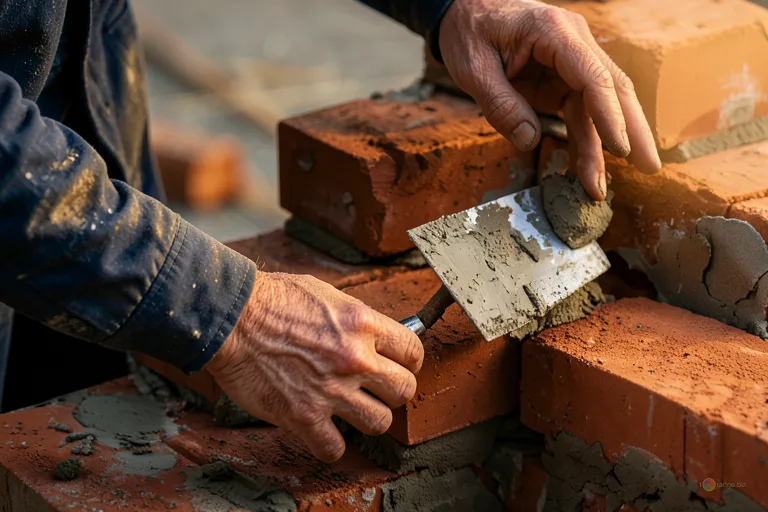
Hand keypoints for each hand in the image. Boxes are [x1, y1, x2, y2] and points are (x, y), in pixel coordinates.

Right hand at [206, 272, 423, 461]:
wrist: (231, 317)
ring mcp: (331, 390)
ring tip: (352, 410)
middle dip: (393, 391)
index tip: (398, 365)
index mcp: (362, 324)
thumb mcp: (326, 294)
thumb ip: (355, 318)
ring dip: (368, 418)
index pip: (413, 352)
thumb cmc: (272, 299)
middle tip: (376, 389)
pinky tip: (322, 430)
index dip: (408, 361)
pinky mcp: (303, 416)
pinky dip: (329, 444)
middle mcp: (354, 358)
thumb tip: (374, 334)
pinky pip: (334, 448)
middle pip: (405, 390)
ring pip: (380, 423)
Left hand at [438, 0, 661, 199]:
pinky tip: (589, 168)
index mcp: (554, 32)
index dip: (610, 115)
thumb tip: (528, 140)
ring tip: (602, 186)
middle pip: (612, 89)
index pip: (594, 76)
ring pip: (599, 107)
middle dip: (632, 132)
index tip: (621, 150)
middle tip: (649, 168)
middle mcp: (572, 43)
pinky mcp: (562, 79)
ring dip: (605, 146)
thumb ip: (500, 104)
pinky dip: (587, 140)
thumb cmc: (469, 33)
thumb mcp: (473, 69)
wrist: (464, 13)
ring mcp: (571, 62)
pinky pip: (581, 112)